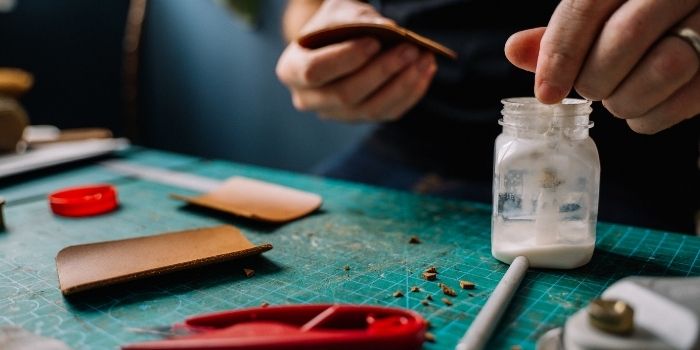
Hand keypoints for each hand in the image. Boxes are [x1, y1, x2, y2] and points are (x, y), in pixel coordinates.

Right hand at [276, 0, 436, 122]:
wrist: (338, 41)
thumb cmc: (335, 24)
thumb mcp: (339, 12)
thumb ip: (356, 19)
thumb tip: (388, 31)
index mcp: (291, 70)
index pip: (315, 71)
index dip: (345, 58)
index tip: (374, 41)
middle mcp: (308, 99)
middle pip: (345, 94)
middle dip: (382, 71)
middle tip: (410, 49)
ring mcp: (335, 114)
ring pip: (370, 109)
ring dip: (402, 84)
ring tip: (424, 59)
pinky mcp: (360, 119)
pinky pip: (387, 114)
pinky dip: (410, 93)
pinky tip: (426, 71)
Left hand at [505, 0, 699, 133]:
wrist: (693, 16)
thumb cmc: (644, 17)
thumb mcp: (604, 13)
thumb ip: (566, 31)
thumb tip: (516, 50)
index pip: (587, 6)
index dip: (561, 53)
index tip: (546, 93)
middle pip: (626, 35)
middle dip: (596, 79)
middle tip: (591, 90)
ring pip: (667, 65)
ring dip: (627, 100)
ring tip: (618, 102)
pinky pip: (691, 95)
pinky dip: (656, 116)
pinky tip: (643, 112)